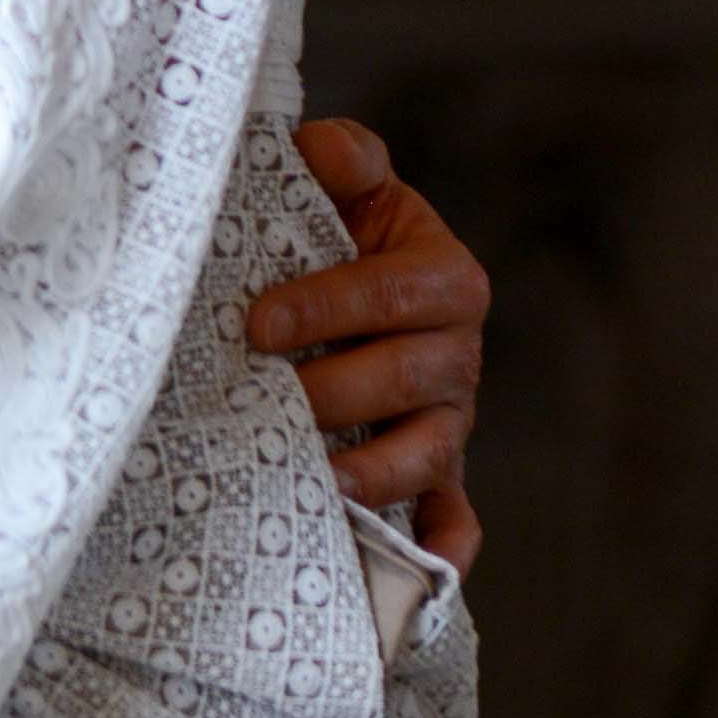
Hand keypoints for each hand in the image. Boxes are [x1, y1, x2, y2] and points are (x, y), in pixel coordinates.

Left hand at [250, 118, 486, 575]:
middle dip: (333, 391)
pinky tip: (411, 568)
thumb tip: (324, 148)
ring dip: (371, 472)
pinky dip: (439, 548)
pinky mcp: (439, 474)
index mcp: (447, 276)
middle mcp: (460, 353)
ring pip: (426, 454)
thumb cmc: (342, 230)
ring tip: (311, 477)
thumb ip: (344, 156)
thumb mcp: (349, 183)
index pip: (394, 294)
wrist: (353, 279)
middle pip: (406, 380)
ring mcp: (452, 420)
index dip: (327, 307)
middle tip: (264, 395)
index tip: (257, 324)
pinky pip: (453, 518)